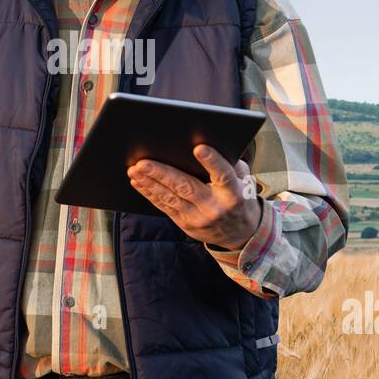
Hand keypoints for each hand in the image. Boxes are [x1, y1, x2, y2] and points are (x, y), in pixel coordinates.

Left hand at [127, 144, 262, 249]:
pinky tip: (139, 182)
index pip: (223, 176)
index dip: (212, 162)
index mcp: (233, 194)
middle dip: (162, 173)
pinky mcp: (186, 224)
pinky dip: (150, 193)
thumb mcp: (244, 180)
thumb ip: (229, 164)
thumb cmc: (239, 197)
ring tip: (135, 170)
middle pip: (186, 187)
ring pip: (170, 198)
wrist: (240, 234)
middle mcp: (215, 208)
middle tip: (143, 162)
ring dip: (150, 183)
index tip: (199, 148)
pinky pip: (165, 207)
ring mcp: (198, 218)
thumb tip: (204, 144)